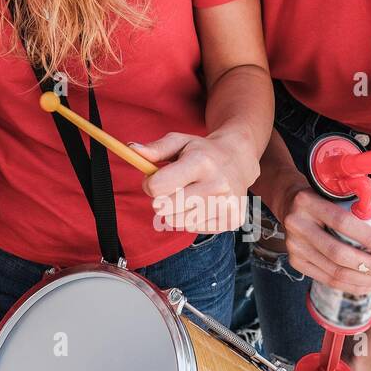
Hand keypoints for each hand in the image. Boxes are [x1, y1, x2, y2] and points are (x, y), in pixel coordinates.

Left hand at [138, 130, 257, 232]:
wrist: (238, 160)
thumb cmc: (201, 151)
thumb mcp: (179, 142)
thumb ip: (155, 148)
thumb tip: (132, 149)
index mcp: (201, 163)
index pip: (158, 186)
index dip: (150, 184)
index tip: (155, 178)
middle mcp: (217, 185)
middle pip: (165, 208)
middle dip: (161, 199)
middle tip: (171, 187)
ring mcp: (226, 205)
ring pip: (177, 221)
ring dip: (176, 210)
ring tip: (188, 194)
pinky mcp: (231, 220)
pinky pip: (193, 228)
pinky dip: (191, 218)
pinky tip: (202, 203)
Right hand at [281, 180, 370, 293]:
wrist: (292, 203)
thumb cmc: (328, 193)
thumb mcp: (352, 183)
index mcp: (307, 200)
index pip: (341, 222)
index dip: (369, 238)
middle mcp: (296, 223)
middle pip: (337, 253)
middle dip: (369, 265)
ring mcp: (293, 245)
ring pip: (334, 271)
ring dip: (364, 279)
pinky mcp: (295, 260)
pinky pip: (327, 280)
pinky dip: (352, 286)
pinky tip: (369, 284)